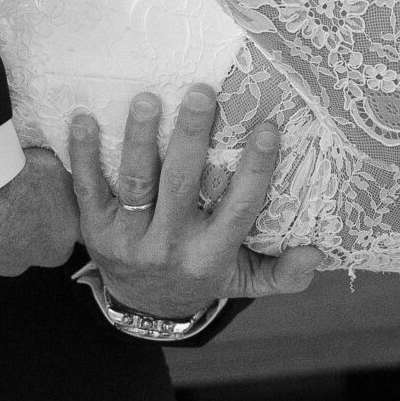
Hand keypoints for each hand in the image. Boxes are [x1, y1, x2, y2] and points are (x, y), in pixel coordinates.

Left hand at [69, 87, 321, 317]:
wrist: (141, 308)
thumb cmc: (202, 277)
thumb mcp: (246, 281)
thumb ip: (283, 274)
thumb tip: (316, 252)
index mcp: (210, 255)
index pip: (239, 208)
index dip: (256, 169)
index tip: (268, 126)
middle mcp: (168, 246)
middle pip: (181, 186)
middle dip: (191, 137)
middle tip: (201, 93)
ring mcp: (128, 238)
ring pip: (135, 184)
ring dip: (140, 140)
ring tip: (147, 98)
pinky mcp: (94, 229)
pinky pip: (87, 189)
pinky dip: (83, 155)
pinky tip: (84, 119)